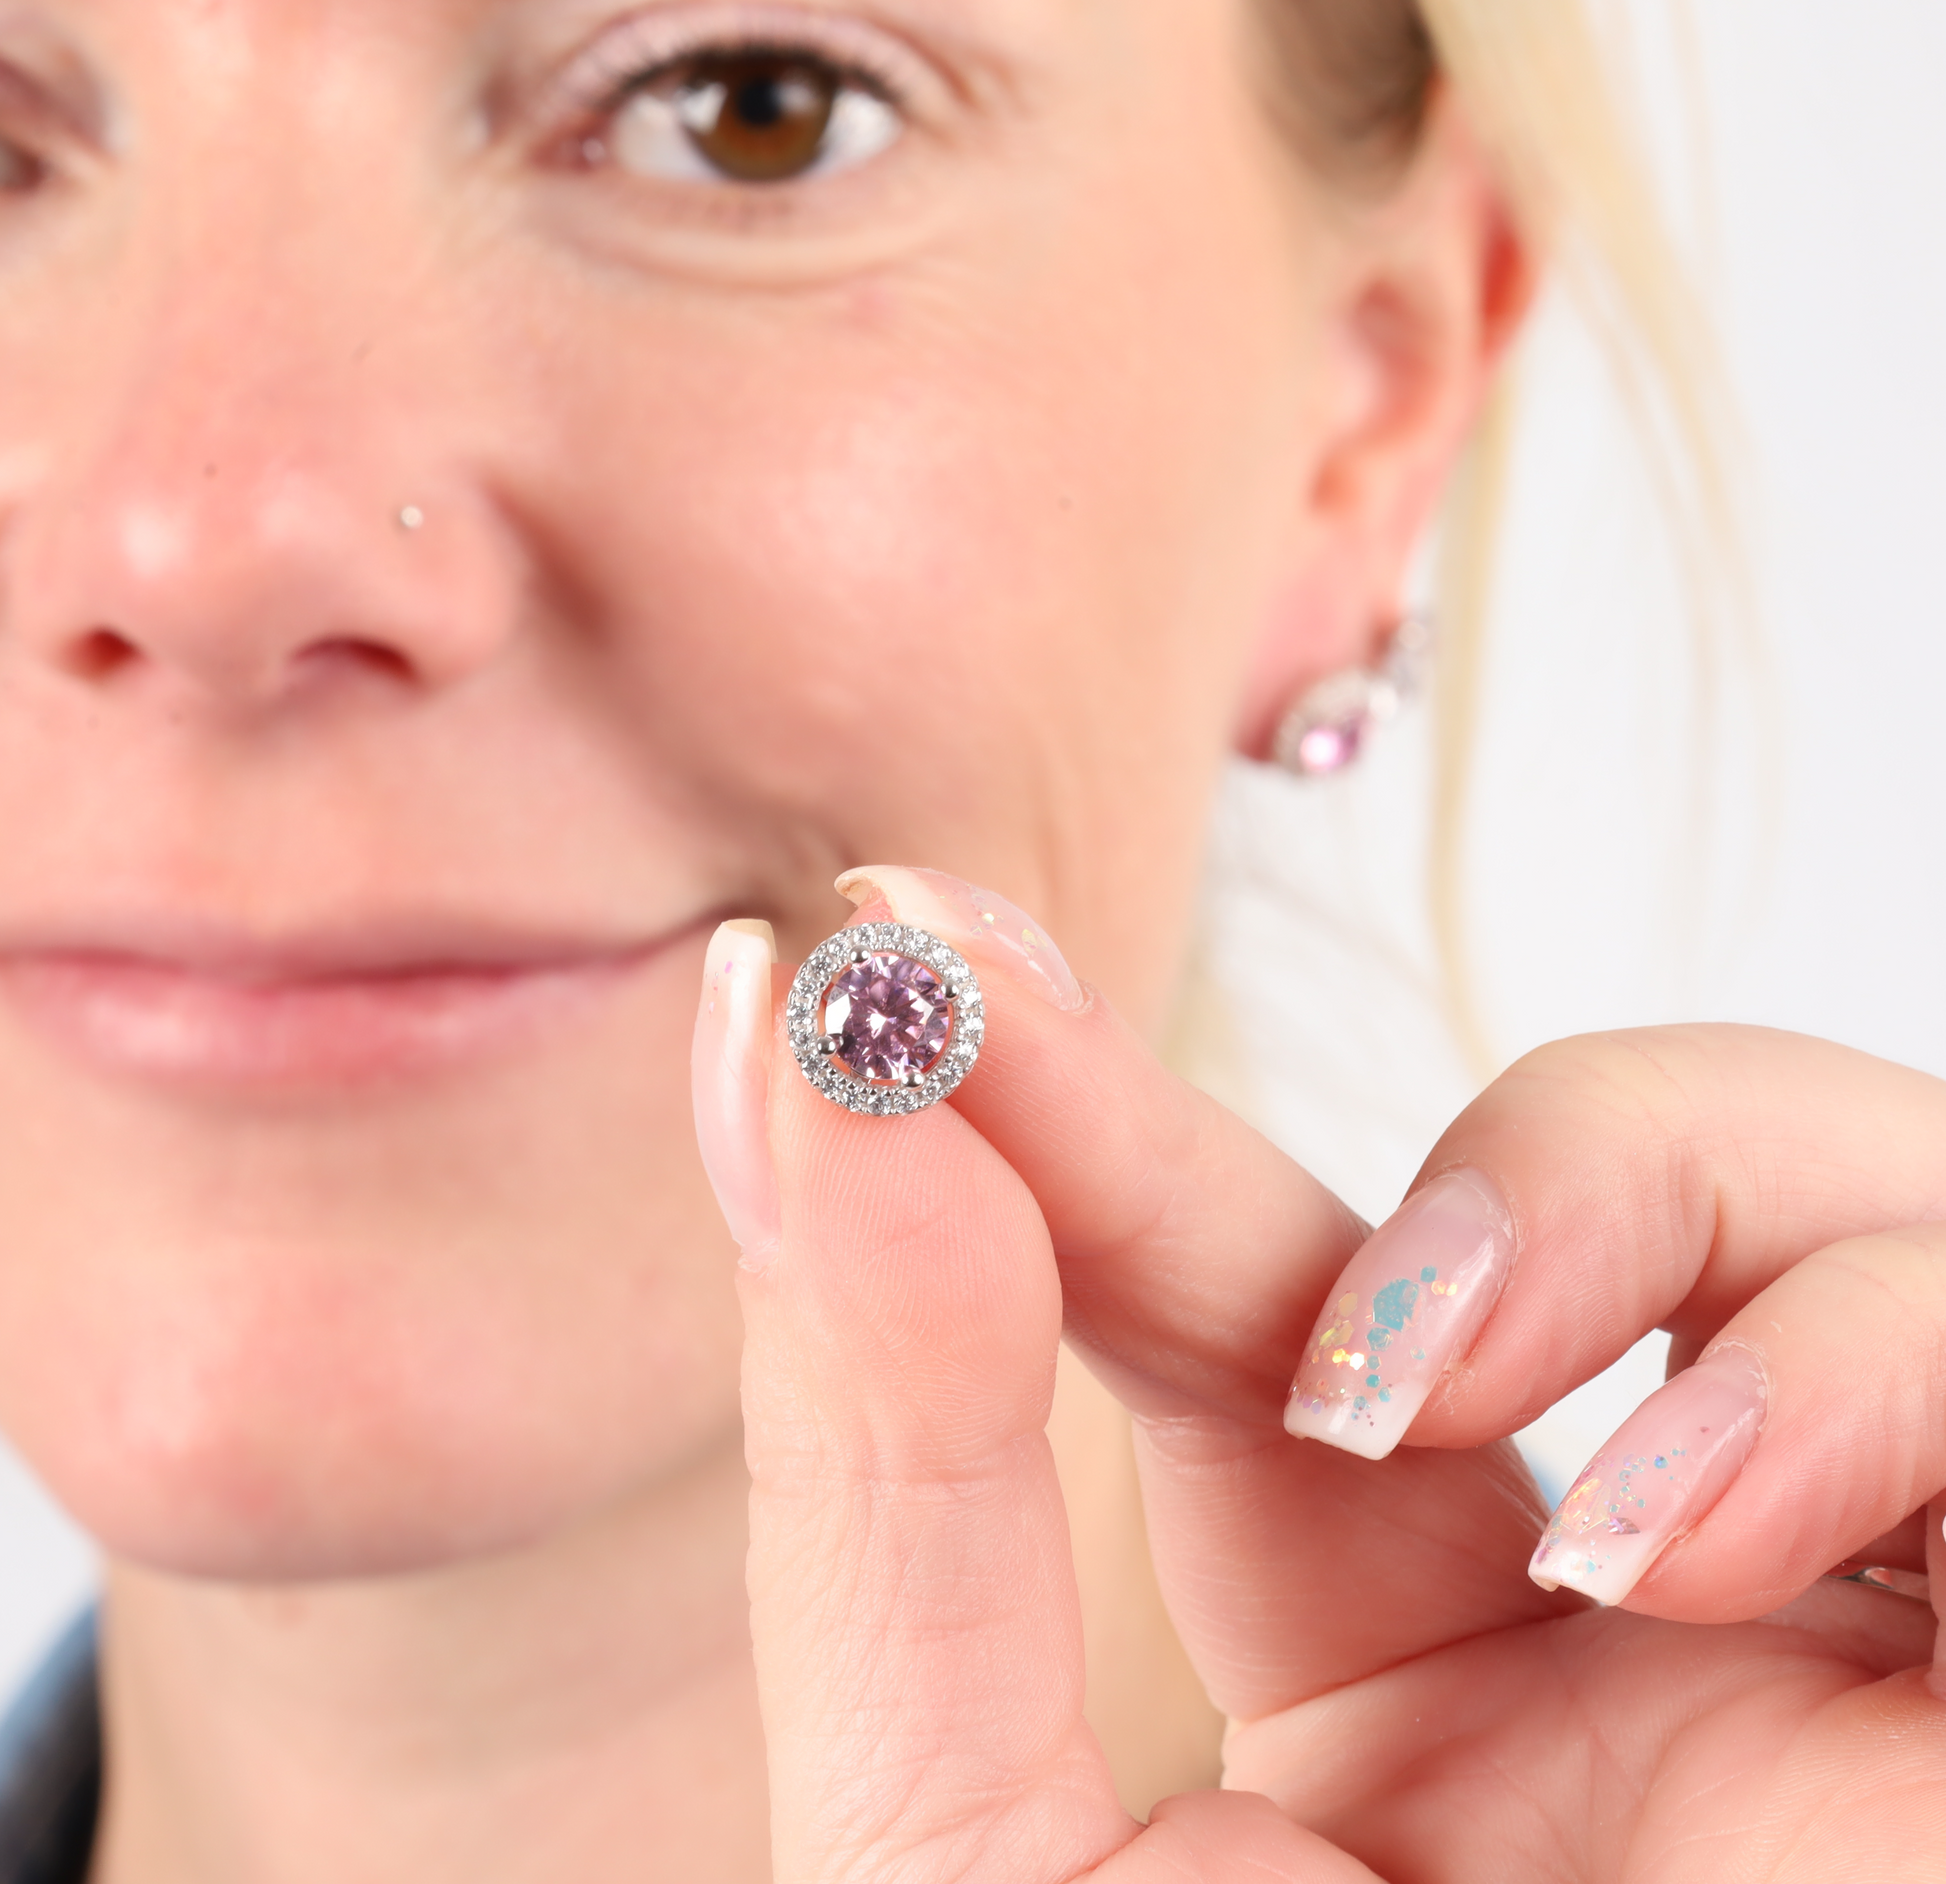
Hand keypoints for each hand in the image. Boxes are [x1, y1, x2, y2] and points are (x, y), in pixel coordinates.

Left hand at [693, 866, 1945, 1881]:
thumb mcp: (982, 1866)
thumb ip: (890, 1503)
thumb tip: (793, 1105)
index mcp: (1422, 1668)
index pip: (1232, 1297)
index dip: (1050, 1106)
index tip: (862, 950)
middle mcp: (1668, 1596)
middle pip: (1473, 1200)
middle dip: (1191, 1092)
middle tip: (940, 998)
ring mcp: (1885, 1596)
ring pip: (1804, 1178)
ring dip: (1602, 1184)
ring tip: (1409, 1381)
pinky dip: (1850, 1349)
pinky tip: (1695, 1528)